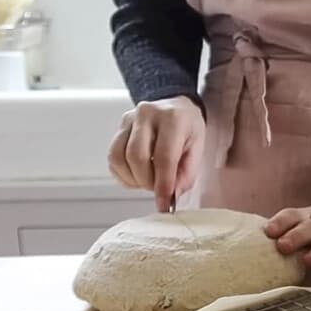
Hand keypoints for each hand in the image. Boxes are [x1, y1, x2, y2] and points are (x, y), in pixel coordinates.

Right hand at [108, 96, 205, 211]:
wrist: (176, 106)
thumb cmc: (188, 128)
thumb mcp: (198, 148)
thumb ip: (186, 173)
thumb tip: (171, 194)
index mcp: (173, 118)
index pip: (164, 156)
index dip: (163, 184)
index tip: (164, 203)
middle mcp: (147, 115)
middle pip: (137, 157)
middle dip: (147, 182)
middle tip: (158, 190)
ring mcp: (129, 120)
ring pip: (119, 158)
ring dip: (133, 179)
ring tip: (149, 182)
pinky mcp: (119, 128)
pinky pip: (113, 158)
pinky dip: (123, 175)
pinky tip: (137, 176)